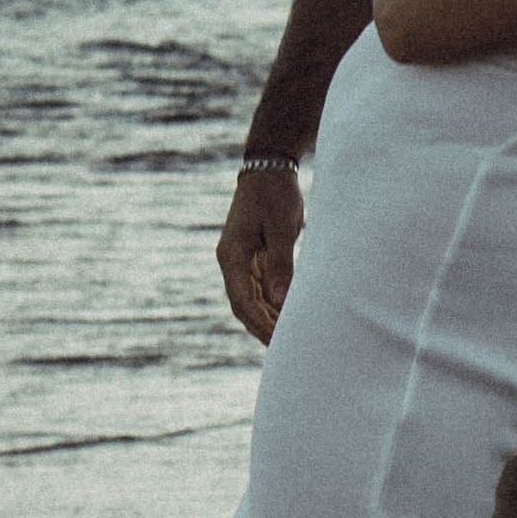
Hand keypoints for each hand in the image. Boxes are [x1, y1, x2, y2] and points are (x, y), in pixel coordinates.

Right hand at [216, 167, 301, 345]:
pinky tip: (284, 314)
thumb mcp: (283, 228)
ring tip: (286, 338)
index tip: (276, 341)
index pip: (242, 301)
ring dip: (265, 317)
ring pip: (249, 298)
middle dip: (261, 327)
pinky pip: (256, 286)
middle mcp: (230, 261)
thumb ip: (281, 265)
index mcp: (232, 256)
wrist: (267, 169)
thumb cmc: (276, 195)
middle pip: (243, 304)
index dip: (258, 324)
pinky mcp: (250, 255)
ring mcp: (238, 259)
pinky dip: (268, 302)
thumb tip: (280, 301)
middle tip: (284, 348)